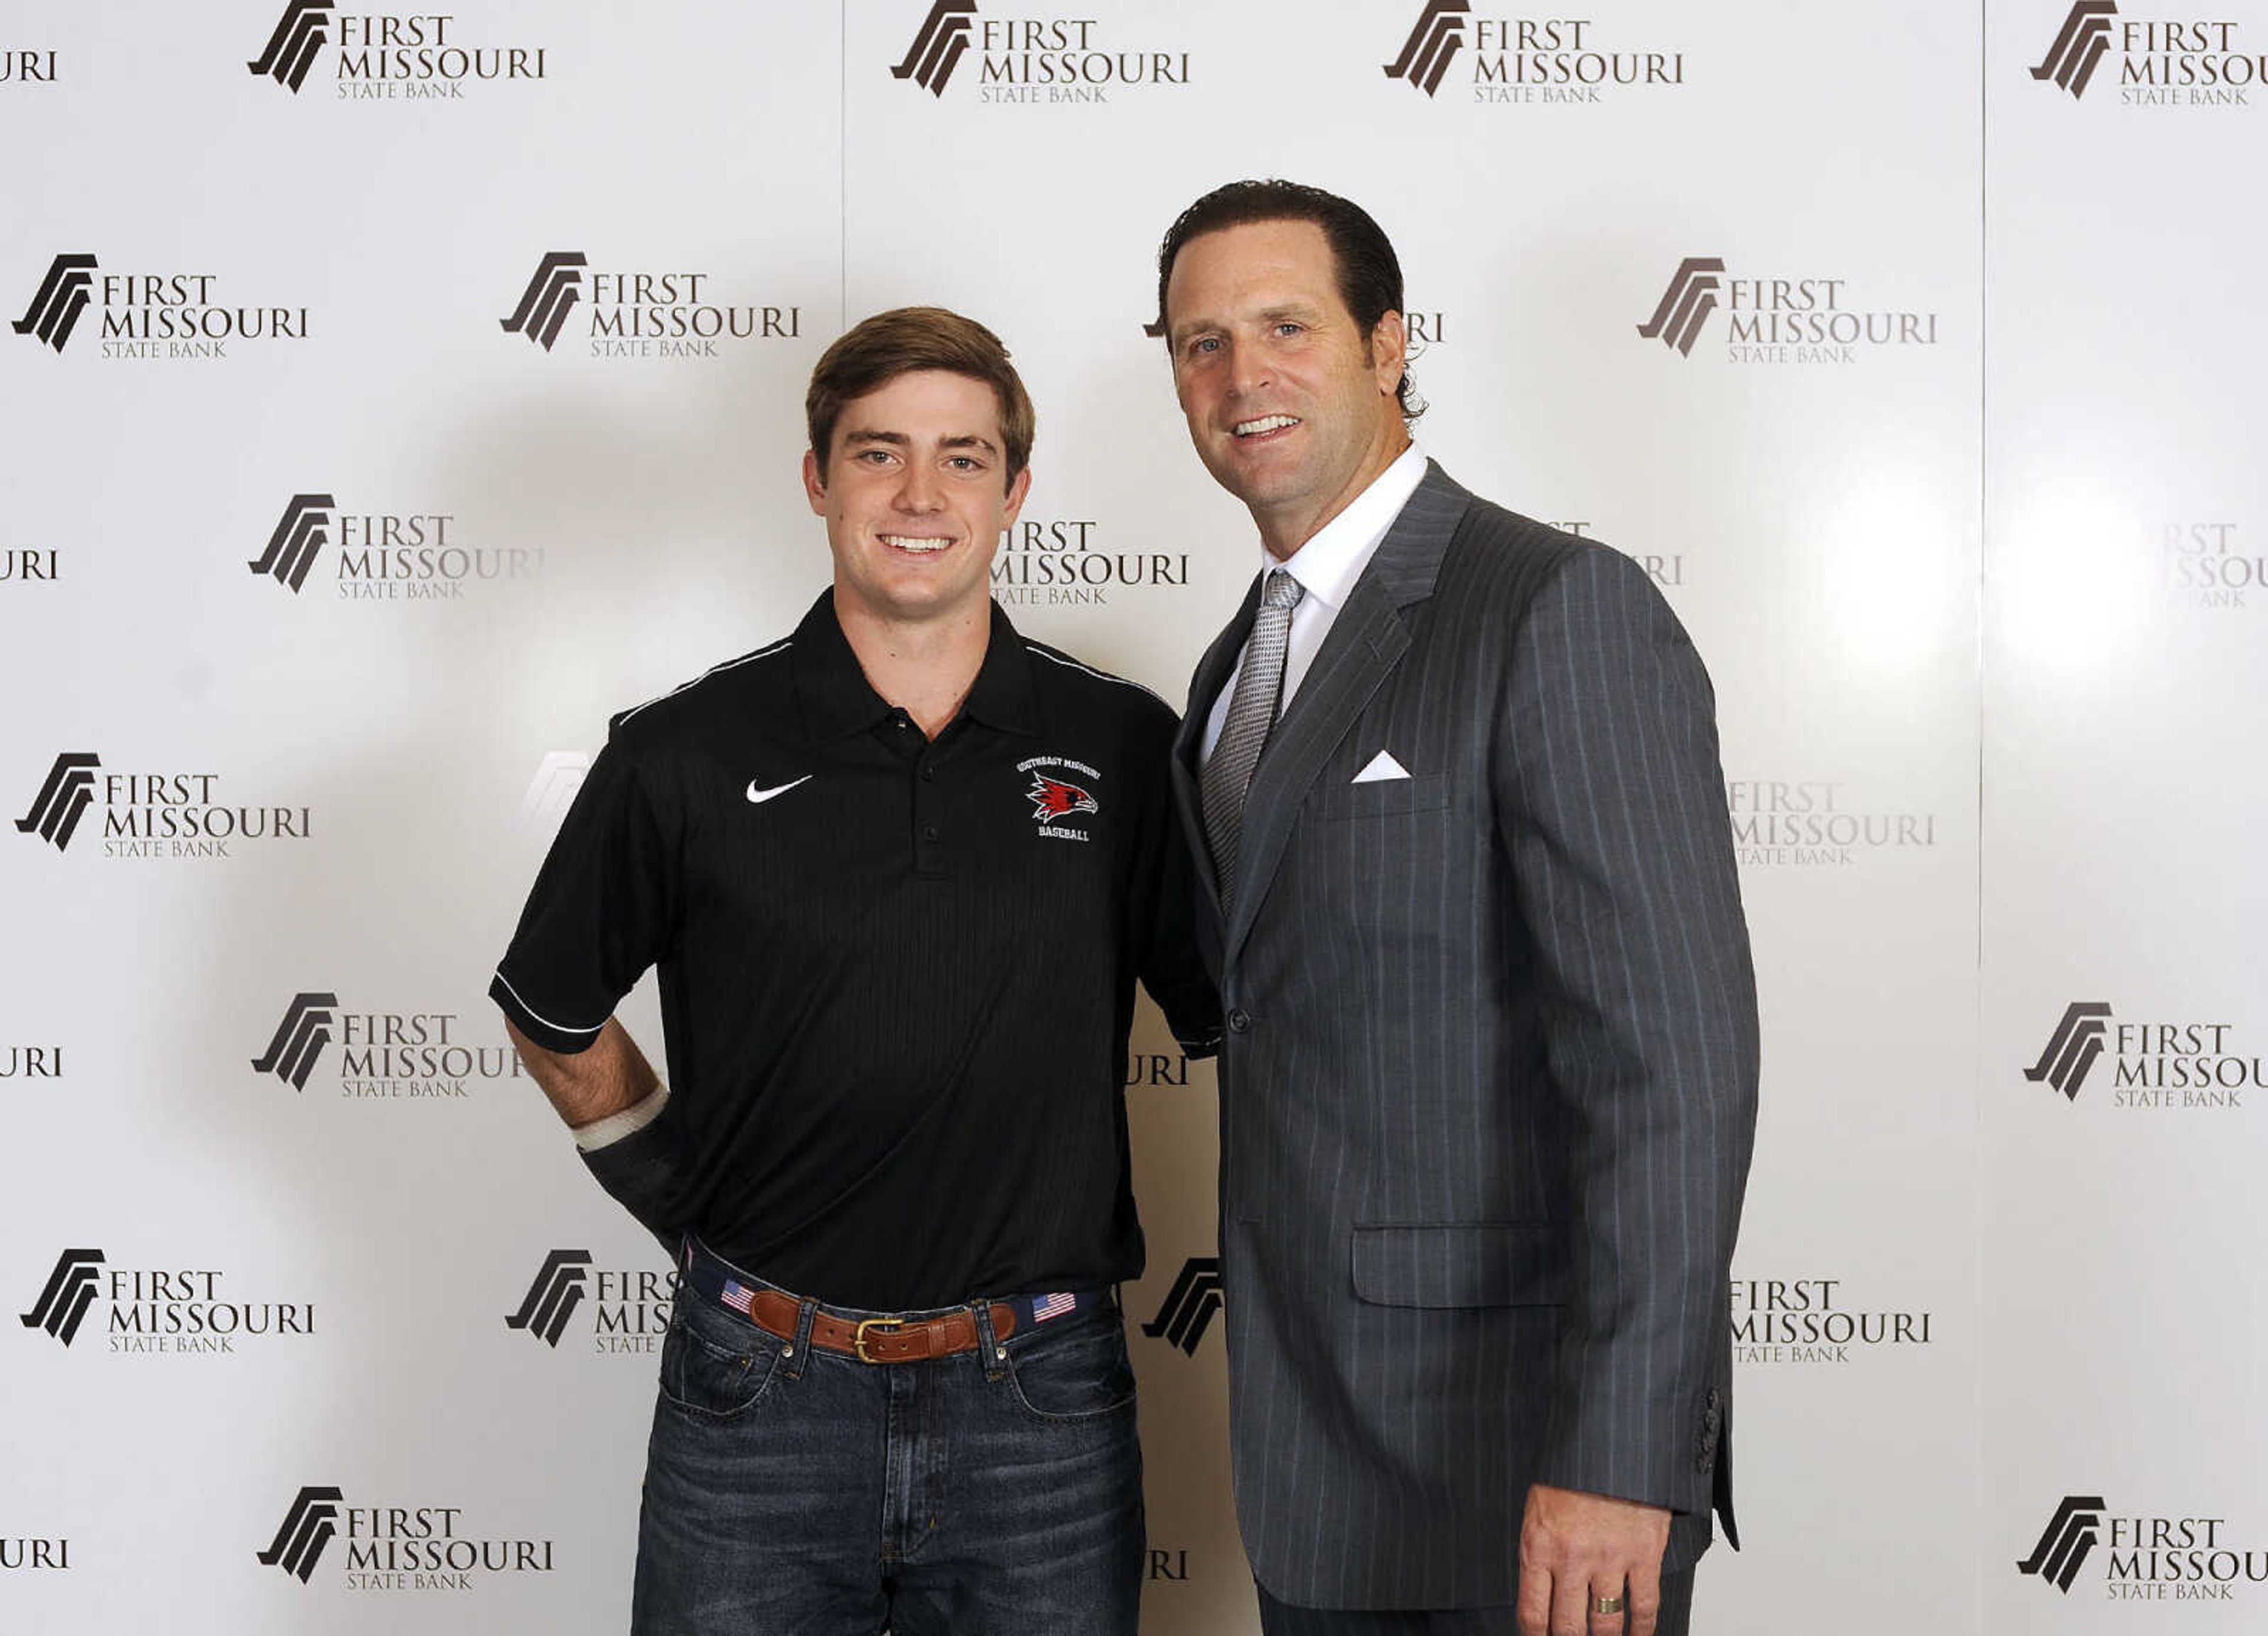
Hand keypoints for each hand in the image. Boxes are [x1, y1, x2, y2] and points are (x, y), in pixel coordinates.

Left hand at [1515, 1483, 1671, 1635]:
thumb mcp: (1538, 1507)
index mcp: (1538, 1545)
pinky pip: (1644, 1606)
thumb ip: (1540, 1550)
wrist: (1608, 1436)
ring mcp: (1609, 1558)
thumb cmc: (1570, 1469)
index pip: (1533, 1614)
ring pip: (1606, 1625)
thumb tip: (1542, 1593)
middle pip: (1569, 1628)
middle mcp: (1571, 1558)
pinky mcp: (1643, 1553)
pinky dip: (1642, 1629)